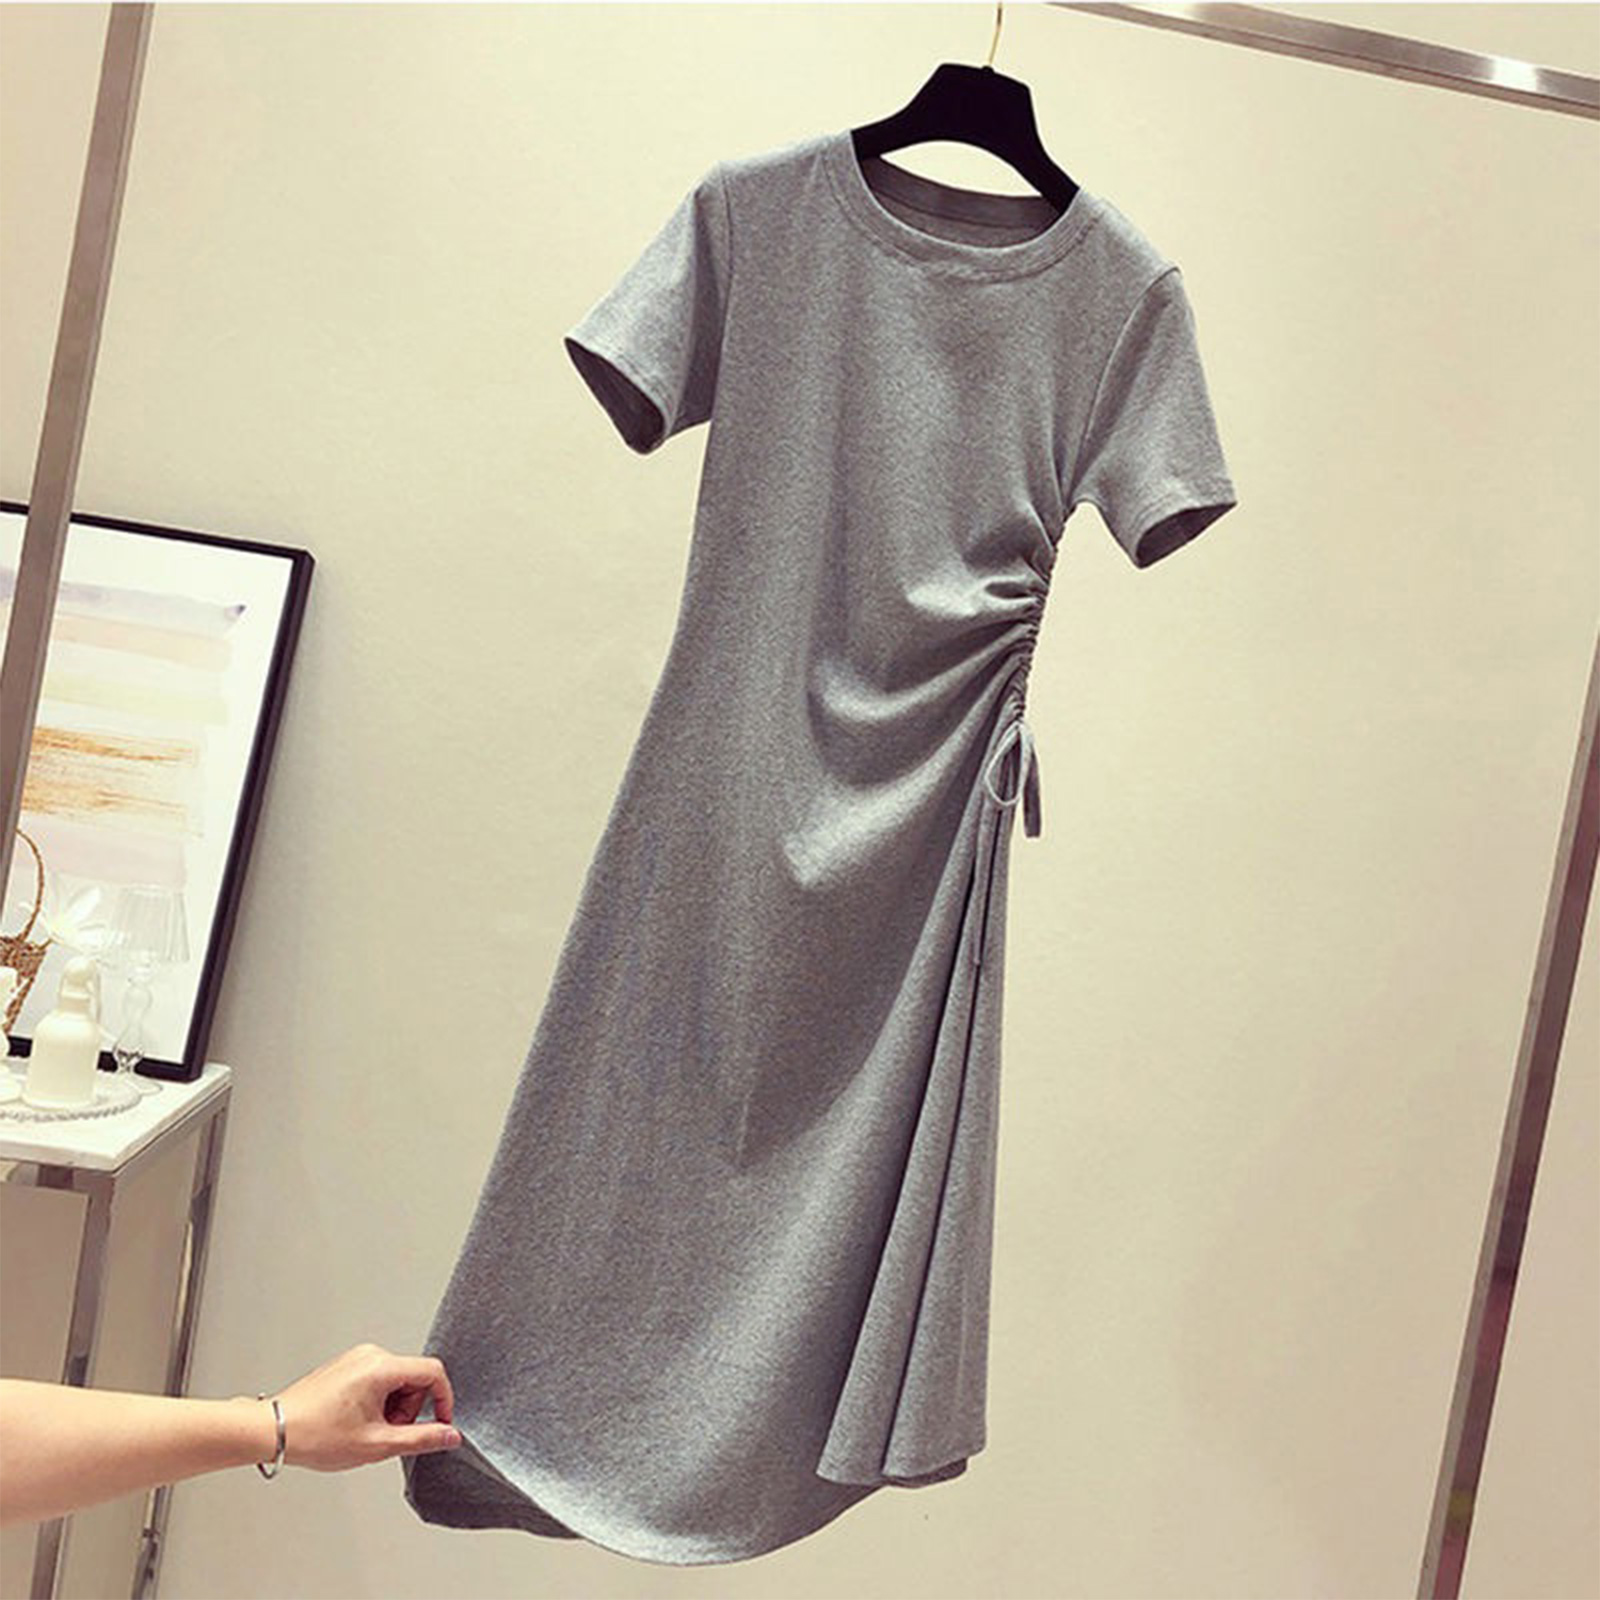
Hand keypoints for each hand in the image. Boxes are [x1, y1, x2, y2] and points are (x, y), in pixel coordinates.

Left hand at [257, 1342, 460, 1471]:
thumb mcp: (376, 1444)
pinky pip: (378, 1380)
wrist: (274, 1431)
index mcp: (381, 1367)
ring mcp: (357, 1358)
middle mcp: (371, 1355)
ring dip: (392, 1408)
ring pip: (396, 1381)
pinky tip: (356, 1422)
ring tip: (366, 1431)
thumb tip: (449, 1435)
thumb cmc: (315, 1435)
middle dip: (409, 1410)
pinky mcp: (346, 1366)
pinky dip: (377, 1402)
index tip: (440, 1424)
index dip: (443, 1400)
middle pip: (414, 1378)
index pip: (433, 1372)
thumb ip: (420, 1438)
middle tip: (387, 1434)